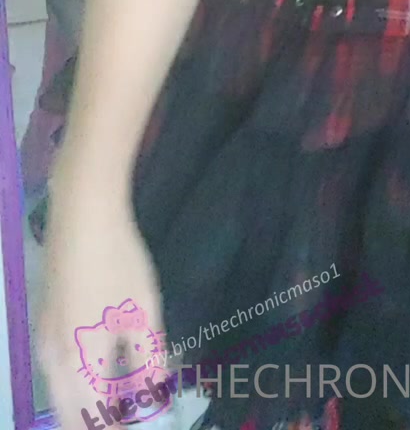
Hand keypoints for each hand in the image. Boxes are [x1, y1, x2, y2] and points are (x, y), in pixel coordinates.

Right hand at [38, 188, 169, 428]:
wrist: (81, 213)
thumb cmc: (118, 262)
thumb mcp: (141, 311)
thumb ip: (145, 359)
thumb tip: (151, 396)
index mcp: (80, 363)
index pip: (93, 419)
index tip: (135, 429)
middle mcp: (54, 358)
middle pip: (70, 412)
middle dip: (94, 424)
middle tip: (124, 422)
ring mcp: (45, 336)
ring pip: (60, 390)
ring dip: (83, 406)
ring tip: (114, 406)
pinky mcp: (46, 317)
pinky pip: (56, 368)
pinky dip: (75, 382)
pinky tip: (97, 373)